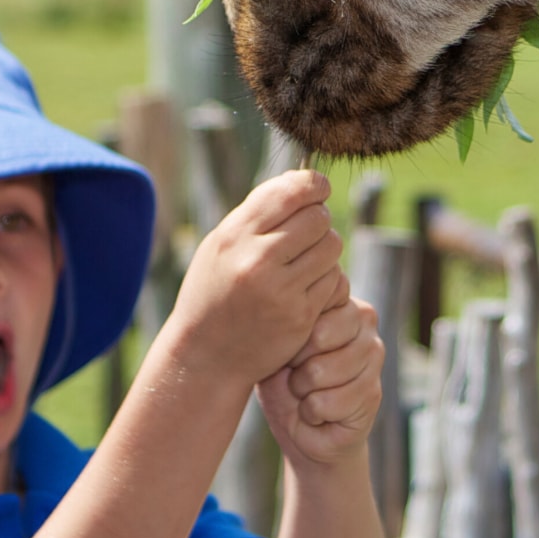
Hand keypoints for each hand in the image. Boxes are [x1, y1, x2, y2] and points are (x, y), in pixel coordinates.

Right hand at [165, 170, 345, 386]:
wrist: (205, 356)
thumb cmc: (213, 292)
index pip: (291, 191)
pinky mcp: (300, 315)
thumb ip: (257, 215)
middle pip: (317, 217)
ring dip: (326, 247)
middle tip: (310, 228)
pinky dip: (326, 277)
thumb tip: (302, 181)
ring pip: (331, 246)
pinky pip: (333, 279)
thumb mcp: (220, 245)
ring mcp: (280, 290)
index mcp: (234, 235)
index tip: (319, 188)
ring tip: (308, 256)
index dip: (314, 184)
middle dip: (319, 218)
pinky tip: (308, 284)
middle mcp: (257, 259)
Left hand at [259, 296, 380, 467]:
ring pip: (319, 372)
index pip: (313, 305)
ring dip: (302, 392)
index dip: (291, 336)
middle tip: (298, 377)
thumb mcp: (277, 350)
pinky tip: (319, 414)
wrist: (302, 432)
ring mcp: (374, 357)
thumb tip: (294, 312)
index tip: (289, 352)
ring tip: (307, 395)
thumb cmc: (284, 385)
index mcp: (340, 303)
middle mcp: (365, 324)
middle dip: (296, 364)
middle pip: (318, 336)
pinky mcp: (373, 394)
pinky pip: (325, 402)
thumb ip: (287, 325)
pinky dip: (310, 414)